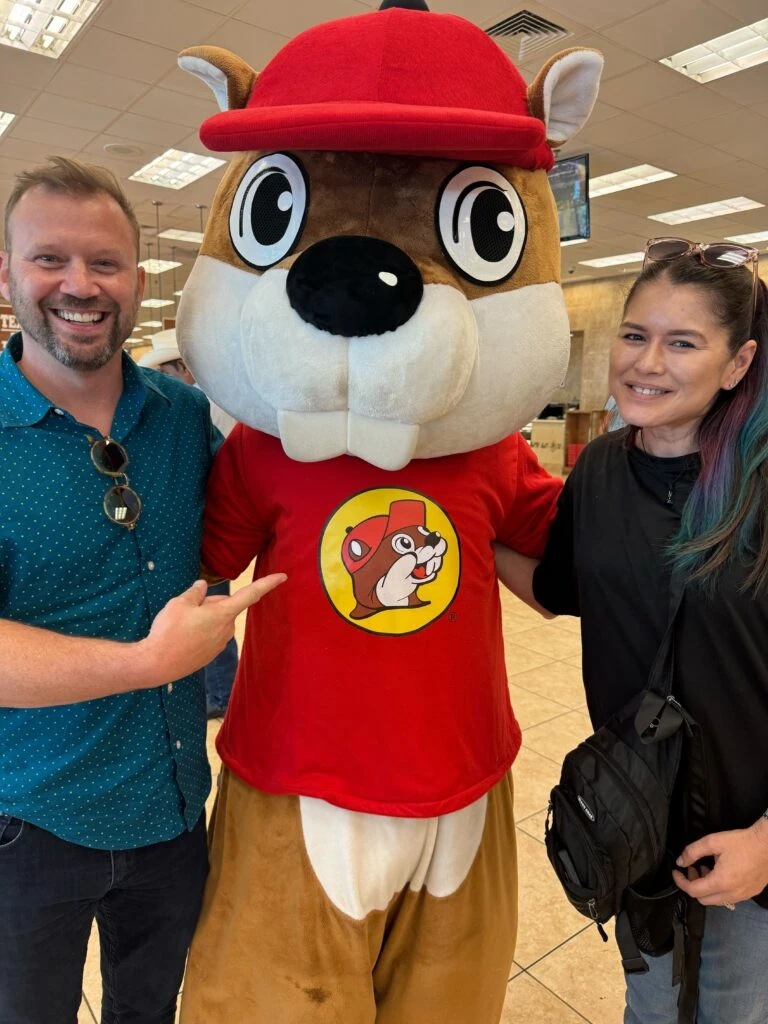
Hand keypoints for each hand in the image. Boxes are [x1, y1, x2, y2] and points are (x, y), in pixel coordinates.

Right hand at [138, 574, 285, 685]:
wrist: (157, 664)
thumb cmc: (169, 631)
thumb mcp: (179, 603)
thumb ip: (195, 592)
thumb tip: (202, 586)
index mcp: (223, 613)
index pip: (251, 594)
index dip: (267, 584)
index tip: (283, 577)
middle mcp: (227, 629)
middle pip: (224, 606)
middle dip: (210, 603)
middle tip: (186, 608)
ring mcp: (220, 643)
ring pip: (216, 620)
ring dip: (204, 617)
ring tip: (180, 625)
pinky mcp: (211, 654)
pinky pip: (210, 634)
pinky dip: (199, 631)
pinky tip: (182, 636)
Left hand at [673, 818, 767, 905]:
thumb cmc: (742, 842)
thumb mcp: (713, 842)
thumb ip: (693, 852)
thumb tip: (680, 861)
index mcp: (721, 882)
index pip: (693, 890)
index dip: (680, 881)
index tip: (676, 871)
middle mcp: (732, 894)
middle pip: (703, 899)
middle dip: (693, 885)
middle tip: (693, 868)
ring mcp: (742, 896)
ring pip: (716, 900)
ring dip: (706, 887)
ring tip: (706, 868)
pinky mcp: (750, 893)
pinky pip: (728, 897)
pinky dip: (719, 889)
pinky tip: (720, 872)